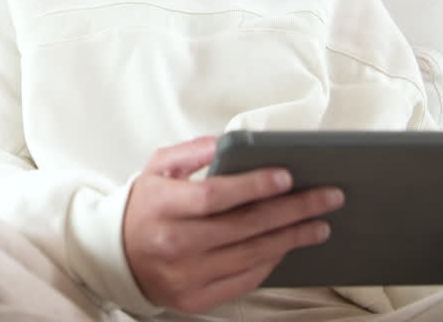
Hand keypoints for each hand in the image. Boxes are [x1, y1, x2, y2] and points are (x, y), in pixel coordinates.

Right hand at [122, 136, 342, 313]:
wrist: (115, 257)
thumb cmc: (145, 207)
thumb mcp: (156, 169)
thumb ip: (191, 152)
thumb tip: (228, 143)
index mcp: (161, 206)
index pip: (214, 196)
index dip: (253, 186)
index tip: (286, 176)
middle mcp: (173, 244)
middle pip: (243, 227)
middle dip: (292, 210)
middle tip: (327, 197)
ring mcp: (185, 276)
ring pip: (251, 255)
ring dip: (291, 238)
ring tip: (319, 224)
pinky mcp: (196, 299)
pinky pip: (245, 280)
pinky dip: (271, 261)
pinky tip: (289, 245)